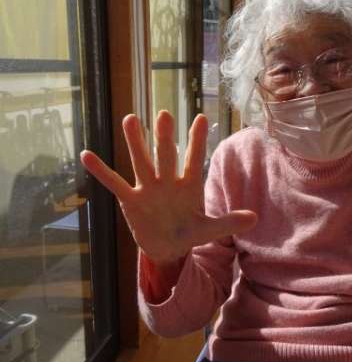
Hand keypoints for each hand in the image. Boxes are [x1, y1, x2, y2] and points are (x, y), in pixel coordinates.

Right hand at [80, 111, 256, 265]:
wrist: (167, 247)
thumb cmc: (189, 231)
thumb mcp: (209, 229)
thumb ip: (229, 222)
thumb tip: (255, 218)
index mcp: (189, 186)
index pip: (195, 160)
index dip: (197, 141)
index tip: (202, 118)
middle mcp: (168, 181)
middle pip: (166, 156)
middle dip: (166, 138)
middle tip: (164, 114)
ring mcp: (148, 188)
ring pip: (141, 162)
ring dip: (136, 143)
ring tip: (131, 119)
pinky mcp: (130, 200)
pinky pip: (114, 183)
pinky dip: (101, 172)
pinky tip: (87, 155)